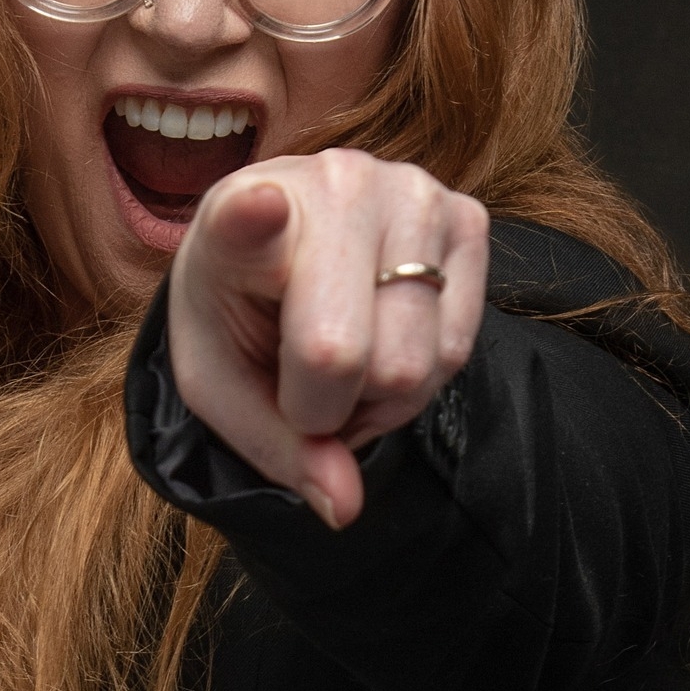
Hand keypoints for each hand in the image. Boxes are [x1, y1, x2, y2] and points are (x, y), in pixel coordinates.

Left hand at [168, 148, 489, 528]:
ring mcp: (411, 193)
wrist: (284, 256)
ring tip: (343, 359)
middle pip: (344, 354)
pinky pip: (457, 351)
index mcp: (236, 216)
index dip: (254, 220)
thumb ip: (272, 449)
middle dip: (323, 405)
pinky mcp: (468, 217)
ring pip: (413, 364)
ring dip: (375, 399)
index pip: (249, 218)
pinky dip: (418, 381)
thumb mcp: (221, 388)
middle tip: (300, 378)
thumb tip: (344, 505)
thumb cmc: (239, 315)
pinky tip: (386, 341)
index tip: (258, 206)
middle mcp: (334, 185)